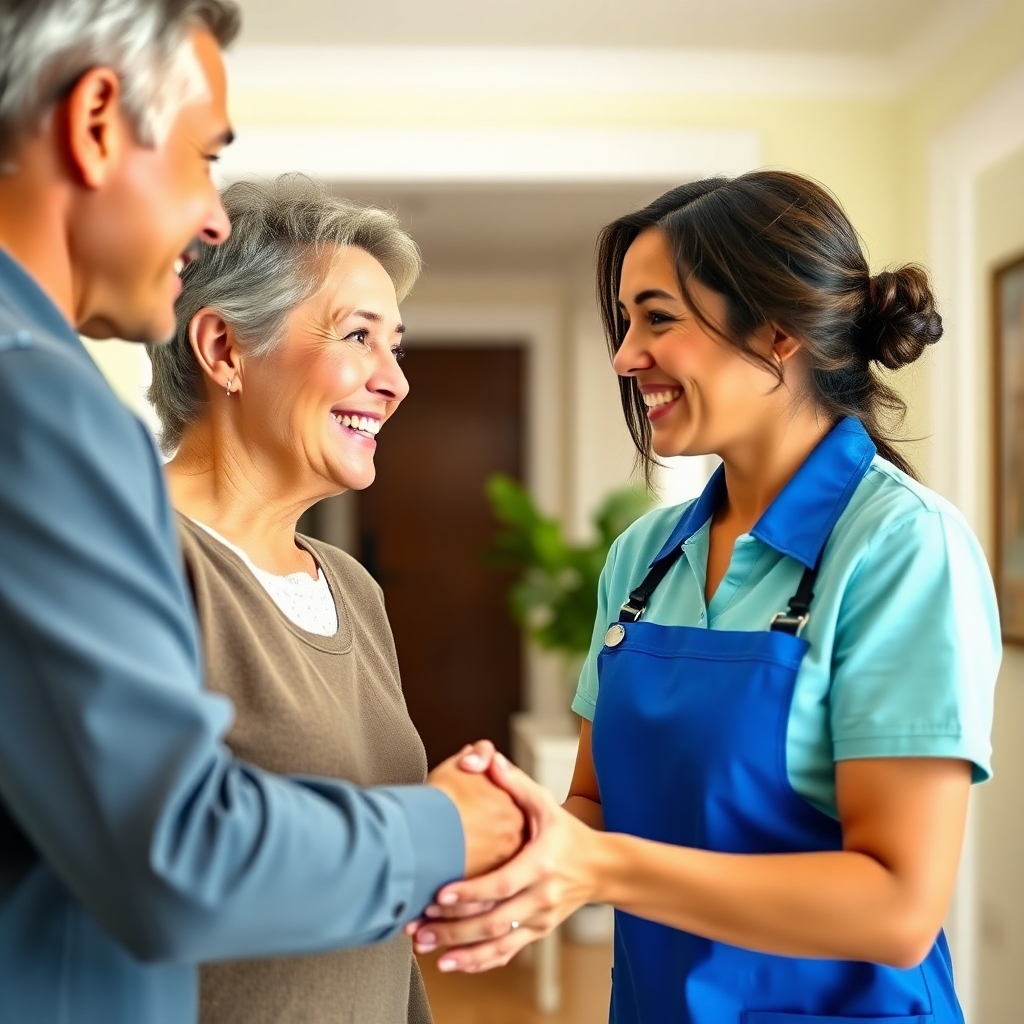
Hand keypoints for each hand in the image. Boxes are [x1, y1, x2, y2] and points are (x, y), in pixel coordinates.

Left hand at [412, 752, 602, 971]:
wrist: (600, 869)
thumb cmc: (566, 832)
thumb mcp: (546, 803)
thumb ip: (516, 783)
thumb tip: (488, 758)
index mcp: (541, 864)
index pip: (503, 884)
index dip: (470, 892)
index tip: (440, 895)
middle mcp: (541, 897)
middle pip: (494, 921)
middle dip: (453, 926)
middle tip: (418, 925)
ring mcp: (539, 920)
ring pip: (496, 944)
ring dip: (458, 949)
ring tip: (425, 946)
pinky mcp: (535, 934)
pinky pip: (505, 954)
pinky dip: (476, 962)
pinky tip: (449, 962)